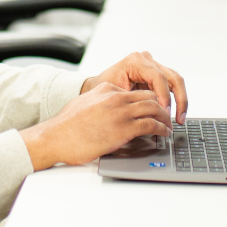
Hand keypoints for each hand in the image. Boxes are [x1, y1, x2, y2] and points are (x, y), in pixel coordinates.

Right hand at [19, 84, 171, 170]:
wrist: (57, 137)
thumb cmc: (67, 126)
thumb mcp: (84, 104)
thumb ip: (99, 103)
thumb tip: (108, 112)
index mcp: (106, 89)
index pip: (135, 92)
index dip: (147, 101)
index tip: (152, 109)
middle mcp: (115, 97)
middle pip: (148, 96)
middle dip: (161, 106)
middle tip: (167, 116)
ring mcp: (121, 112)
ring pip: (154, 108)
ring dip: (165, 117)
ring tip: (169, 125)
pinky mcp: (124, 128)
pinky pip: (151, 125)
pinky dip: (162, 129)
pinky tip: (164, 133)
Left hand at [80, 51, 186, 124]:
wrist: (98, 87)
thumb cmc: (104, 90)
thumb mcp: (118, 95)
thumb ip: (135, 102)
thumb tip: (153, 116)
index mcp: (135, 61)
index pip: (158, 77)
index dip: (164, 96)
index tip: (164, 112)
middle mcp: (146, 60)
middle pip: (172, 78)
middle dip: (179, 100)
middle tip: (177, 119)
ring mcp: (153, 66)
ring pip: (176, 82)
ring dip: (180, 101)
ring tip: (179, 119)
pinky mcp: (157, 75)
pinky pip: (172, 86)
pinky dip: (175, 101)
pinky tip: (175, 115)